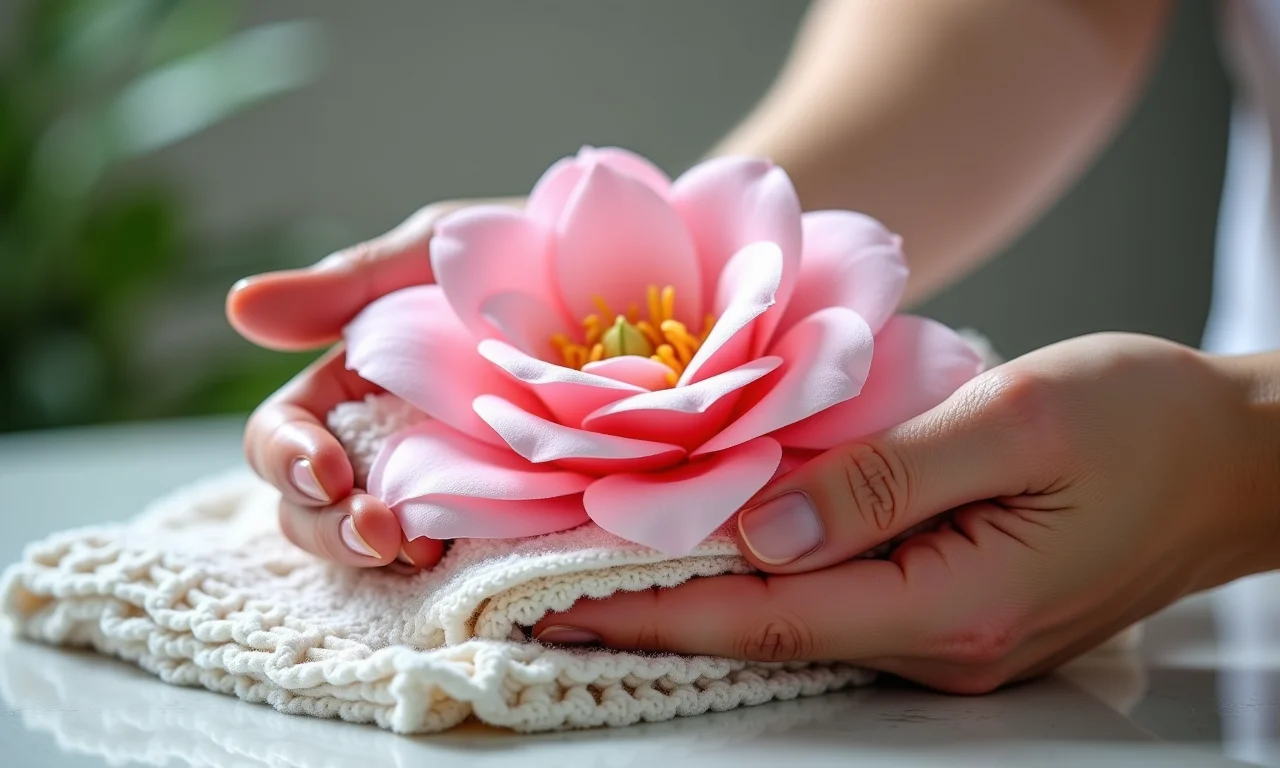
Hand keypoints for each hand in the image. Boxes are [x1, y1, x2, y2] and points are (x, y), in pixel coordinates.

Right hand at [227, 198, 520, 570]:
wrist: (629, 276)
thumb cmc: (521, 249)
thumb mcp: (434, 253)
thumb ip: (347, 285)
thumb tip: (238, 308)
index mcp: (351, 382)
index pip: (284, 437)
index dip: (287, 460)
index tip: (327, 472)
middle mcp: (384, 441)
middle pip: (313, 508)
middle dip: (330, 530)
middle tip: (380, 537)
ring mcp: (440, 481)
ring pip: (371, 544)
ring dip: (378, 558)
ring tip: (420, 555)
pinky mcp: (500, 509)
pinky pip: (456, 554)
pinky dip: (449, 569)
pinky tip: (469, 563)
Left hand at [534, 333, 1279, 692]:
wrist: (1234, 460)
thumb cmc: (1142, 424)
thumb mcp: (1016, 420)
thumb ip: (889, 476)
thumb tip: (769, 523)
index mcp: (953, 605)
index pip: (768, 617)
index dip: (657, 609)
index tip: (560, 599)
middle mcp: (942, 644)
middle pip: (769, 630)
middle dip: (657, 608)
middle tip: (549, 583)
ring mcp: (950, 637)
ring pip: (799, 617)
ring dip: (705, 591)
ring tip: (607, 561)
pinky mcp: (955, 610)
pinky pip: (840, 599)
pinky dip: (768, 575)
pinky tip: (722, 544)